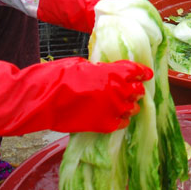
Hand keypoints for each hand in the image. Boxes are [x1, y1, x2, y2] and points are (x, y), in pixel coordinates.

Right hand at [0, 57, 152, 135]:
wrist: (43, 99)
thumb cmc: (58, 76)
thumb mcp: (81, 64)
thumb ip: (99, 69)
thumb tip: (106, 72)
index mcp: (112, 72)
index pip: (136, 71)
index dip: (143, 73)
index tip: (147, 74)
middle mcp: (117, 91)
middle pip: (137, 91)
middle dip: (135, 90)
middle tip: (132, 90)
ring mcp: (112, 109)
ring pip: (133, 109)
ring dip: (129, 106)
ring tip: (124, 105)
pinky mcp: (104, 125)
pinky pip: (122, 123)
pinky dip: (121, 120)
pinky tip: (115, 118)